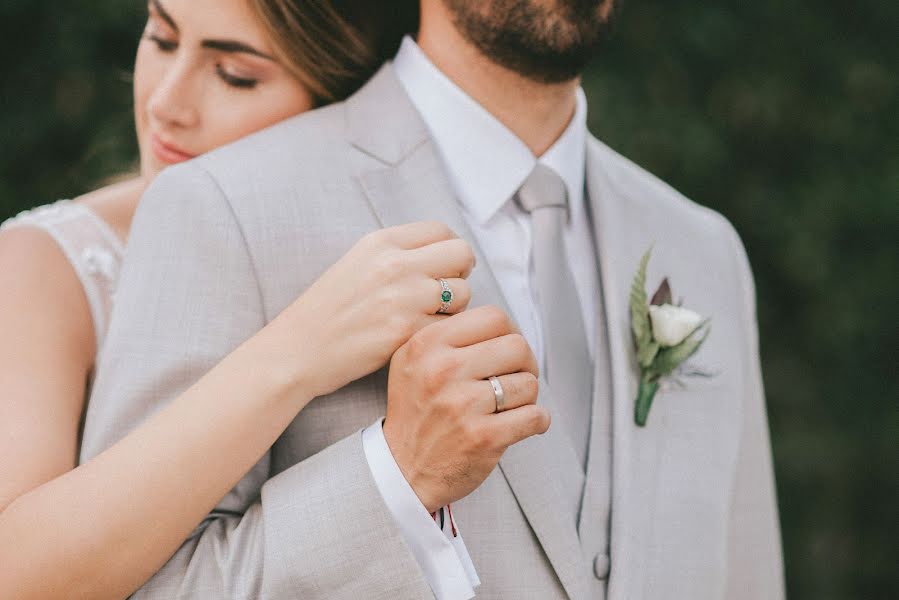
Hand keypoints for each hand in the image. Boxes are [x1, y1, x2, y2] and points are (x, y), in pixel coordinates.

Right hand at [259, 222, 474, 399]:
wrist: (297, 350)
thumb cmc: (327, 311)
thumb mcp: (357, 264)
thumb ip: (397, 253)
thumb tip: (443, 253)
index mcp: (381, 242)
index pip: (441, 230)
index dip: (450, 250)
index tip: (446, 267)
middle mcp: (395, 264)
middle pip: (461, 254)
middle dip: (461, 273)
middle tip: (448, 292)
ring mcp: (403, 298)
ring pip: (464, 293)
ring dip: (455, 307)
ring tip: (429, 317)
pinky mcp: (406, 331)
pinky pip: (449, 326)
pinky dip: (440, 333)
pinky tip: (418, 337)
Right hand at [382, 305, 550, 511]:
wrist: (401, 469)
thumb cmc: (416, 412)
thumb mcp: (412, 362)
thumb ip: (449, 336)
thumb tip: (502, 325)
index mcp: (426, 344)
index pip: (494, 317)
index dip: (510, 332)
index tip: (507, 351)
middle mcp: (442, 370)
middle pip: (517, 346)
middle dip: (526, 363)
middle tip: (517, 378)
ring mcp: (463, 404)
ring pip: (528, 382)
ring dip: (528, 395)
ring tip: (512, 405)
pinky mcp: (483, 437)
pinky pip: (534, 416)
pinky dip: (537, 420)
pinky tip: (524, 423)